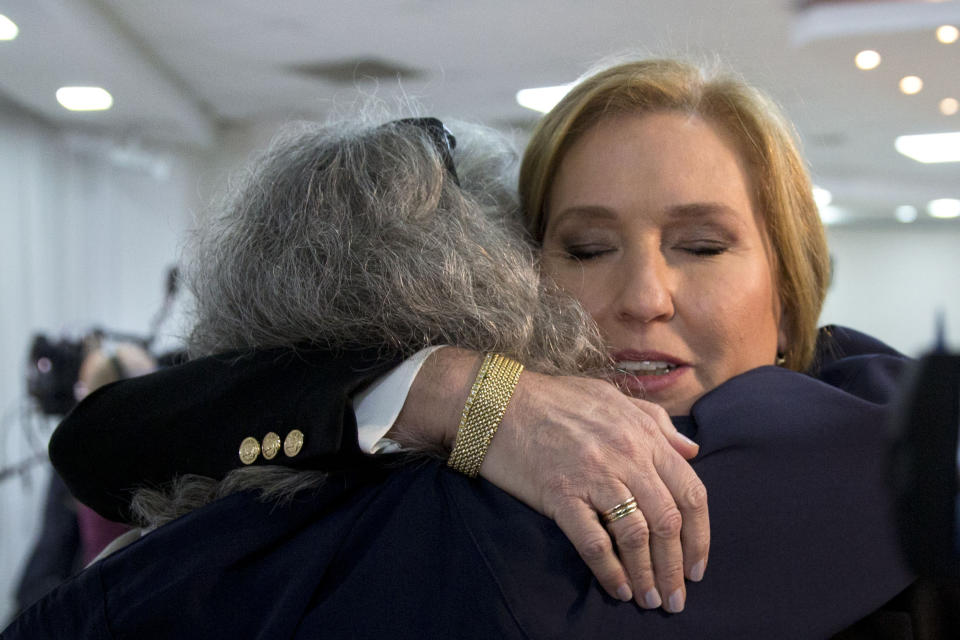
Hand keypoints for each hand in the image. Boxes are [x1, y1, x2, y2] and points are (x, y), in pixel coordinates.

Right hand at [481, 371, 708, 612]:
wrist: (497, 401)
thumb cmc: (553, 398)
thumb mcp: (612, 398)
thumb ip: (656, 422)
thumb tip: (691, 450)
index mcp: (643, 435)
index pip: (690, 492)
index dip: (700, 536)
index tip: (697, 565)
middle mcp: (626, 455)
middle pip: (668, 521)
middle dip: (676, 567)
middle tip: (675, 597)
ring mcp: (594, 475)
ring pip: (637, 535)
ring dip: (647, 575)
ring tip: (648, 600)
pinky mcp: (560, 493)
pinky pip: (594, 541)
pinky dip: (610, 571)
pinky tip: (617, 589)